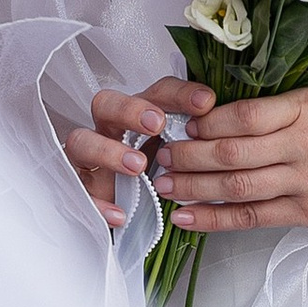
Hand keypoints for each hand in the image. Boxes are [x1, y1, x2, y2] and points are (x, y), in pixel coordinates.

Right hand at [62, 73, 214, 232]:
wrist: (129, 210)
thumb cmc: (156, 173)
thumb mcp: (180, 155)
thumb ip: (197, 139)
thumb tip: (228, 126)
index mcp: (139, 115)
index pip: (154, 92)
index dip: (178, 94)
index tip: (206, 103)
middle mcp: (109, 130)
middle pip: (106, 104)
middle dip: (130, 110)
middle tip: (157, 124)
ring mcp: (89, 158)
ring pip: (81, 142)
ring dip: (109, 151)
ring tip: (137, 166)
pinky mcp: (81, 189)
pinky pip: (79, 192)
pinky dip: (98, 203)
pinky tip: (119, 214)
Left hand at [157, 85, 307, 237]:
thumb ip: (278, 108)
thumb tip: (220, 115)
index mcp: (306, 108)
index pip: (243, 115)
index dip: (205, 122)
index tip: (181, 123)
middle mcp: (304, 144)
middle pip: (232, 152)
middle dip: (188, 154)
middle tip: (159, 154)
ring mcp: (305, 182)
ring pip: (237, 186)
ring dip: (193, 186)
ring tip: (164, 183)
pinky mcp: (307, 212)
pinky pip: (252, 217)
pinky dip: (215, 218)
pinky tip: (187, 217)